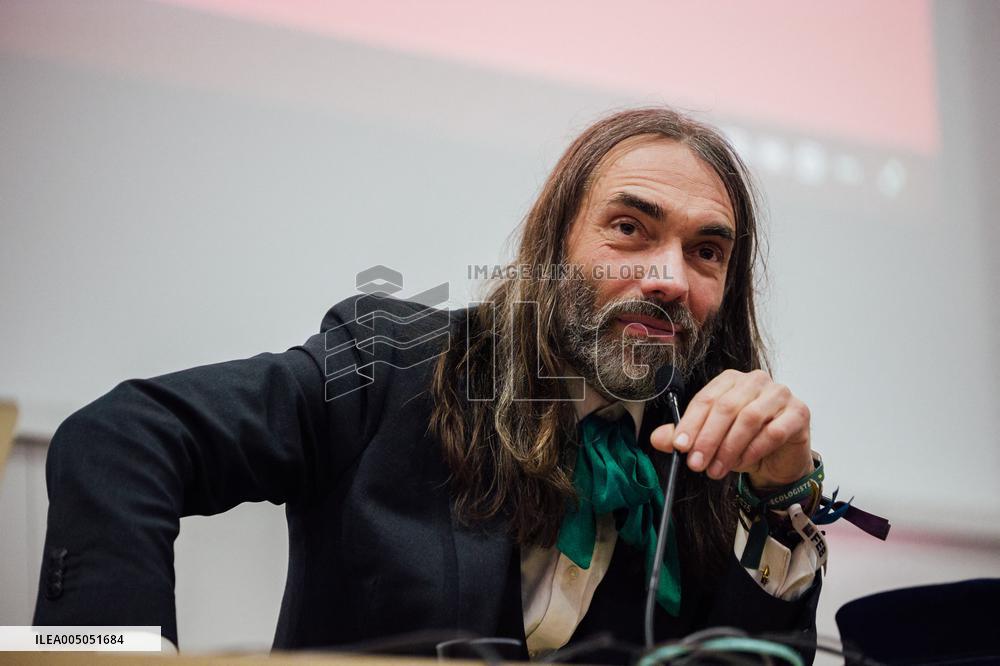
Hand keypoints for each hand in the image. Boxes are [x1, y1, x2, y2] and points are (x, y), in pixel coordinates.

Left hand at [650, 369, 812, 488]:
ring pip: (749, 418)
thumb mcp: (709, 441)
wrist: (777, 459)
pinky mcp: (799, 413)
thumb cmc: (742, 443)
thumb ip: (683, 436)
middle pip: (726, 407)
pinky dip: (753, 450)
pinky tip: (742, 463)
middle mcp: (756, 381)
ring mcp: (780, 394)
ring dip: (729, 448)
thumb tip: (657, 439)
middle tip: (696, 464)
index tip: (679, 446)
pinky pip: (773, 432)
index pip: (706, 399)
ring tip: (716, 470)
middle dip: (708, 439)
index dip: (690, 423)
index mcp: (730, 380)